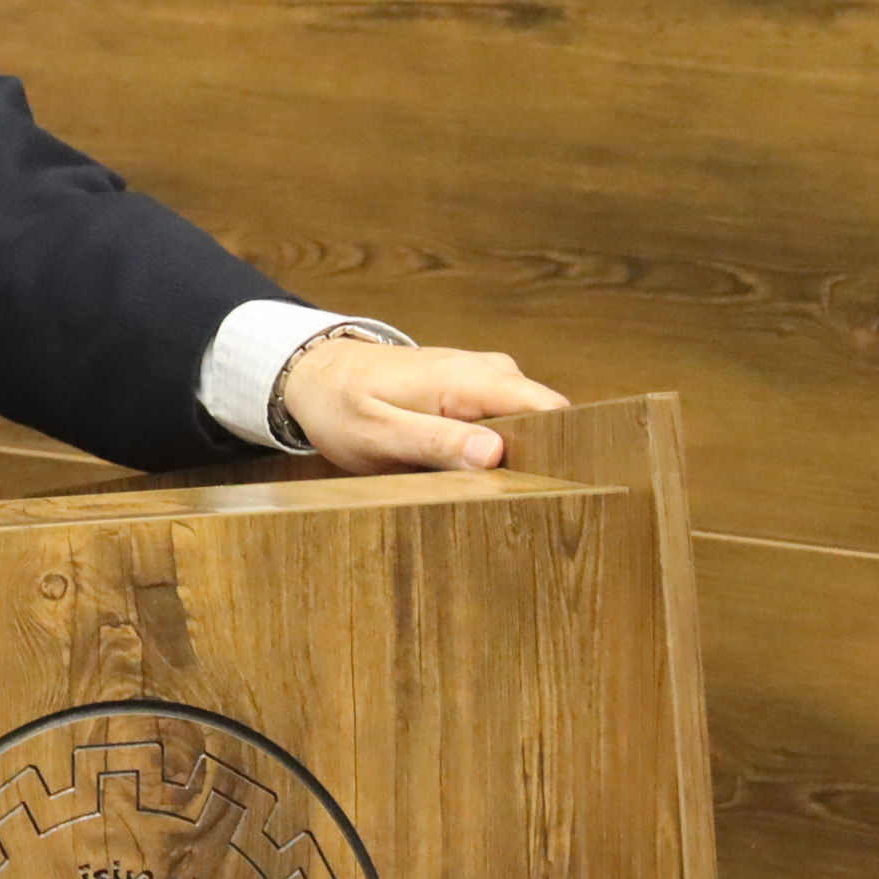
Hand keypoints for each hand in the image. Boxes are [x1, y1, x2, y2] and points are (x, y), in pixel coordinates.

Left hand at [276, 338, 567, 472]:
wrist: (315, 373)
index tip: (561, 490)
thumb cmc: (339, 403)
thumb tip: (495, 453)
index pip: (547, 408)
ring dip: (517, 458)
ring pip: (528, 424)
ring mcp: (483, 379)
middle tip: (516, 507)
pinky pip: (507, 421)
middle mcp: (486, 371)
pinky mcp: (474, 392)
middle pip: (545, 420)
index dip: (563, 448)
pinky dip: (498, 449)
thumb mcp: (375, 433)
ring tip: (494, 496)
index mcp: (467, 379)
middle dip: (540, 461)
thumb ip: (433, 441)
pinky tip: (477, 477)